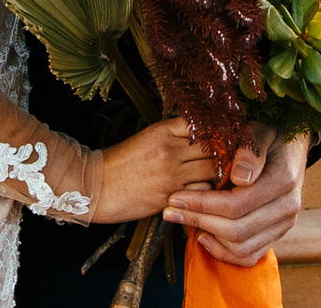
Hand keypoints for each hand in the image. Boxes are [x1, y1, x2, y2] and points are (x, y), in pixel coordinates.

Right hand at [94, 117, 219, 223]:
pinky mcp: (170, 196)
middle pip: (212, 147)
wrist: (95, 187)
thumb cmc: (118, 162)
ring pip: (211, 170)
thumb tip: (200, 137)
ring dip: (215, 173)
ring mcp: (170, 174)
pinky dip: (206, 191)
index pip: (201, 124)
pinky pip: (202, 191)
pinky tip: (200, 191)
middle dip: (221, 152)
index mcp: (162, 131)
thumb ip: (171, 136)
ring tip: (213, 175)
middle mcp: (169, 150)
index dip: (214, 131)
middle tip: (225, 158)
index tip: (219, 138)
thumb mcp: (145, 138)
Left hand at [164, 126, 304, 264]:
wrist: (290, 148)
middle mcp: (287, 208)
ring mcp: (284, 225)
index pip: (237, 204)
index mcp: (283, 180)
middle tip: (170, 210)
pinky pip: (249, 256)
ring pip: (241, 247)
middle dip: (199, 220)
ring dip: (208, 236)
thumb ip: (250, 150)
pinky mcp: (276, 235)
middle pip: (237, 230)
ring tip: (185, 220)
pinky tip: (204, 236)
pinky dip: (224, 252)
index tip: (175, 197)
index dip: (203, 203)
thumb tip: (239, 177)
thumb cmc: (269, 136)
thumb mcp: (260, 131)